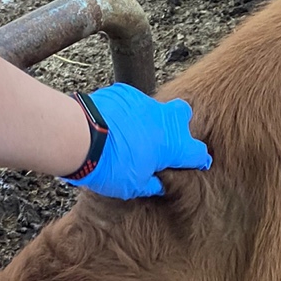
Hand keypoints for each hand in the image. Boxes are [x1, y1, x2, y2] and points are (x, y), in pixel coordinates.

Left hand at [66, 82, 211, 198]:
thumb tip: (158, 183)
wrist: (81, 137)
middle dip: (179, 127)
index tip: (194, 164)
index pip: (199, 153)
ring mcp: (145, 102)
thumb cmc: (110, 166)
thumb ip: (152, 184)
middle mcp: (166, 120)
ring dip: (147, 121)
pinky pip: (132, 103)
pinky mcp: (125, 93)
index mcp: (174, 146)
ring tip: (129, 137)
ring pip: (154, 109)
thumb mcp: (134, 187)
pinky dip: (127, 114)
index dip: (197, 160)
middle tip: (163, 143)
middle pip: (183, 116)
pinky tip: (112, 126)